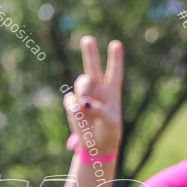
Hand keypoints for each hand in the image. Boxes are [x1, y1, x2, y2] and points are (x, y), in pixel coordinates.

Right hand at [61, 37, 123, 153]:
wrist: (97, 146)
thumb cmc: (109, 132)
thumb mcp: (111, 121)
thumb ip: (99, 110)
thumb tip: (82, 103)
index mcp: (112, 92)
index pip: (114, 72)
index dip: (115, 58)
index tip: (115, 44)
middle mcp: (97, 90)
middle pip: (93, 68)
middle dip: (90, 53)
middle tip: (87, 39)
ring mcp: (84, 97)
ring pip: (81, 82)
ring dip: (83, 87)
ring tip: (85, 99)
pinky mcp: (73, 106)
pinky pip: (70, 100)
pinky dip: (73, 104)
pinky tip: (78, 110)